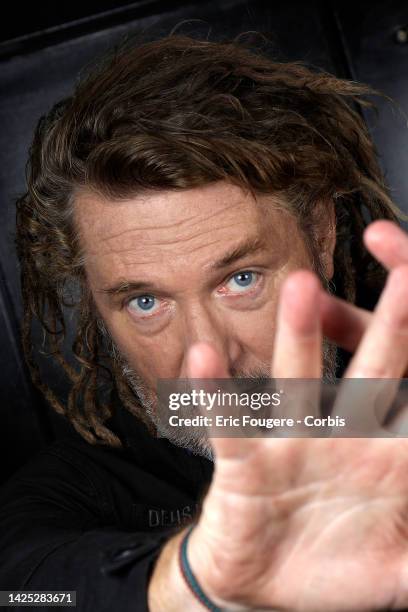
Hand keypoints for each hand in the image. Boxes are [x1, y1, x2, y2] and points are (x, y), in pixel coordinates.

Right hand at [184, 230, 407, 610]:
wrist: (268, 587)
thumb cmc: (338, 567)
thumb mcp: (400, 570)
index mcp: (387, 458)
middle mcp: (342, 438)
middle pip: (374, 368)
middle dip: (394, 321)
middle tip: (406, 269)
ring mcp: (292, 447)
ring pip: (297, 382)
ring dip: (298, 337)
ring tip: (302, 286)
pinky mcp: (246, 468)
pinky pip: (231, 428)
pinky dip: (217, 396)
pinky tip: (203, 357)